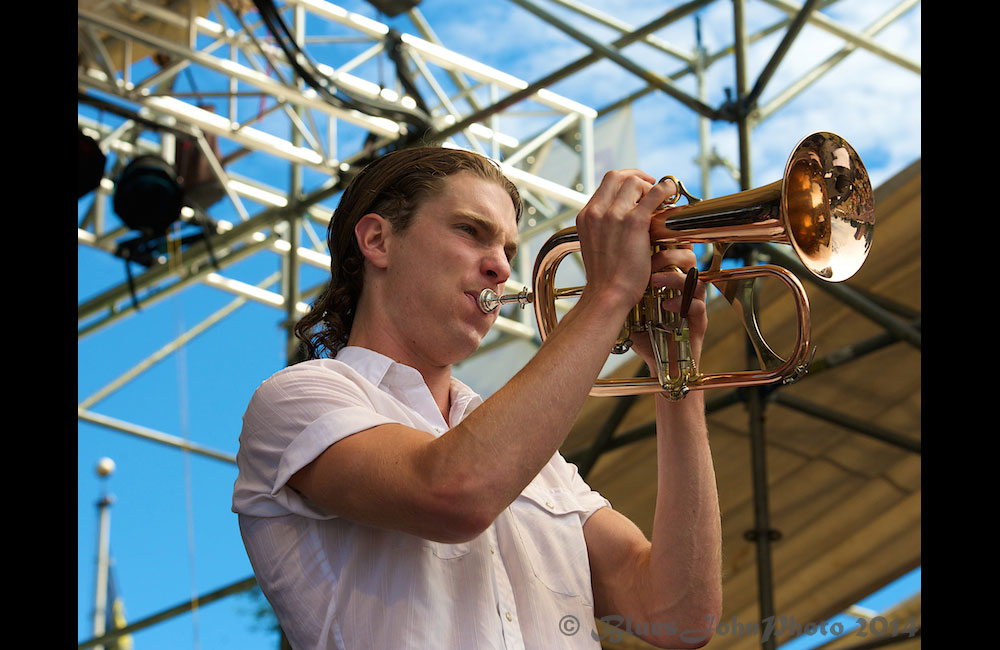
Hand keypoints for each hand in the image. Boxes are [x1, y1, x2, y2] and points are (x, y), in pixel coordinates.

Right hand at [575, 171, 678, 314]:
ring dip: (648, 186)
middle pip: (618, 176)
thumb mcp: (595, 245)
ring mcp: (613, 215)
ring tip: (659, 199)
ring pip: (634, 182)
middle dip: (636, 178)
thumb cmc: (605, 278)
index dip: (624, 180)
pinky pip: (653, 194)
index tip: (637, 187)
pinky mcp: (633, 222)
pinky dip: (665, 189)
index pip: (605, 183)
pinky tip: (671, 192)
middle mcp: (596, 212)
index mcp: (585, 216)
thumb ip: (603, 228)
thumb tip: (619, 219)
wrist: (608, 294)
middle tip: (649, 187)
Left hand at [628, 244, 708, 373]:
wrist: (660, 363)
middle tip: (649, 260)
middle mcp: (686, 288)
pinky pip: (699, 307)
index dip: (667, 242)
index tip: (648, 239)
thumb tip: (601, 260)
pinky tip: (666, 305)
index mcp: (672, 279)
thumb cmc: (646, 333)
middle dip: (670, 255)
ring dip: (674, 277)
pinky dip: (682, 304)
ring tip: (653, 281)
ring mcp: (694, 304)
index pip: (676, 251)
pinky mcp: (699, 323)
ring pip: (696, 280)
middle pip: (690, 259)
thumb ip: (623, 283)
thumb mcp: (631, 304)